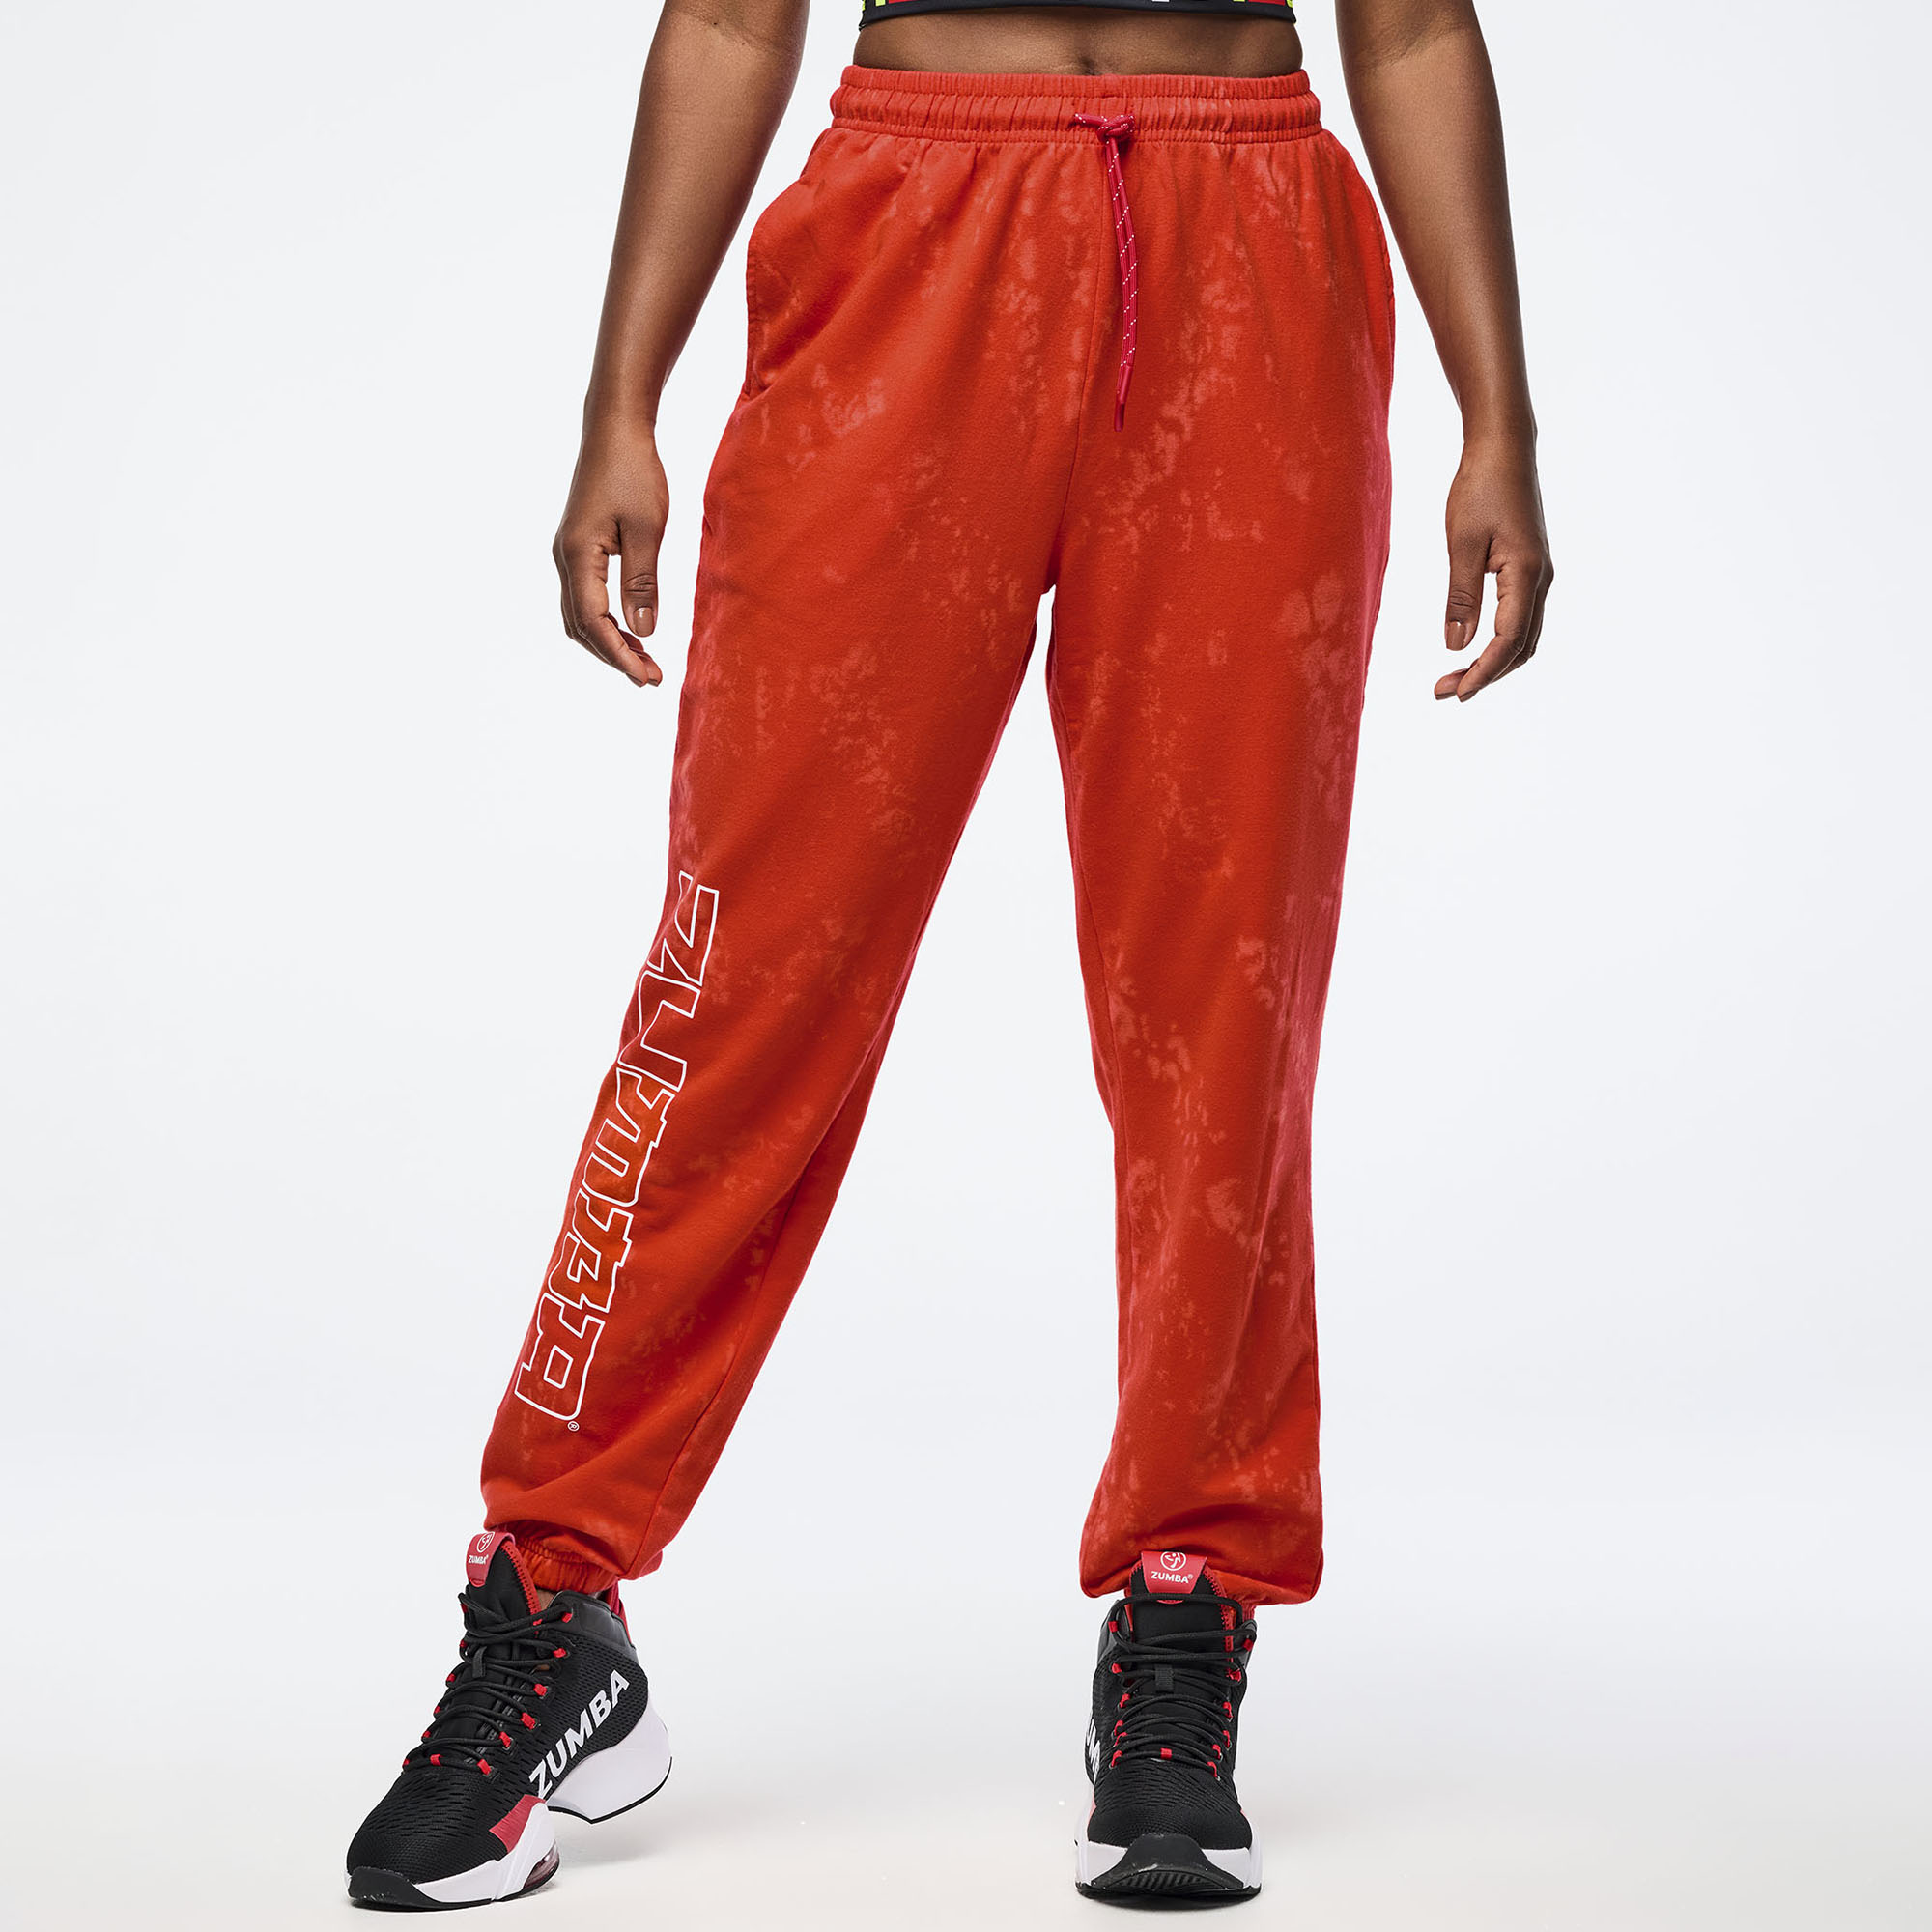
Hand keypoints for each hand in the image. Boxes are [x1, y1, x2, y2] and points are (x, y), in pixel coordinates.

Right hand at [552, 426, 667, 687]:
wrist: (615, 429)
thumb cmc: (633, 471)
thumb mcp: (647, 529)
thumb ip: (642, 583)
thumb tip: (643, 633)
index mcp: (577, 555)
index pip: (593, 622)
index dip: (619, 655)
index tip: (647, 678)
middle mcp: (565, 558)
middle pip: (581, 626)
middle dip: (614, 655)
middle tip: (652, 677)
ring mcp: (569, 553)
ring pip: (581, 614)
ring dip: (609, 641)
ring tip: (645, 660)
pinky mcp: (579, 547)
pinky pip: (586, 597)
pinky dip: (606, 620)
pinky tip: (631, 628)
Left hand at [1437, 435, 1552, 701]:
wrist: (1504, 448)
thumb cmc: (1480, 488)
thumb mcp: (1462, 544)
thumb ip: (1460, 598)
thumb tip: (1456, 646)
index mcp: (1526, 574)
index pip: (1507, 642)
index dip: (1482, 673)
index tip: (1454, 694)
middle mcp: (1541, 579)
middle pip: (1520, 647)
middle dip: (1485, 675)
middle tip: (1443, 692)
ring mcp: (1539, 574)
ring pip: (1524, 635)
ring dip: (1493, 662)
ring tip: (1454, 676)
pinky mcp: (1529, 567)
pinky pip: (1521, 617)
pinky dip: (1501, 642)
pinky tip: (1474, 647)